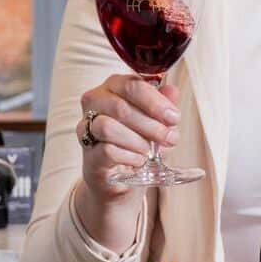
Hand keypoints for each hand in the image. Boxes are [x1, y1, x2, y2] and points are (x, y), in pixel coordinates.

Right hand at [73, 75, 180, 246]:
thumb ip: (164, 104)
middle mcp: (95, 102)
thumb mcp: (157, 121)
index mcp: (114, 86)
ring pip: (107, 127)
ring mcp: (87, 128)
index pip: (131, 85)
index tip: (174, 117)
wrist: (122, 176)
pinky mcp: (88, 153)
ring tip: (150, 151)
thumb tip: (172, 91)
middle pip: (120, 107)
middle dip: (150, 124)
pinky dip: (128, 156)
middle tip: (170, 138)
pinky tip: (139, 160)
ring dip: (137, 141)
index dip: (155, 102)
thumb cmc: (139, 139)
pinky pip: (106, 151)